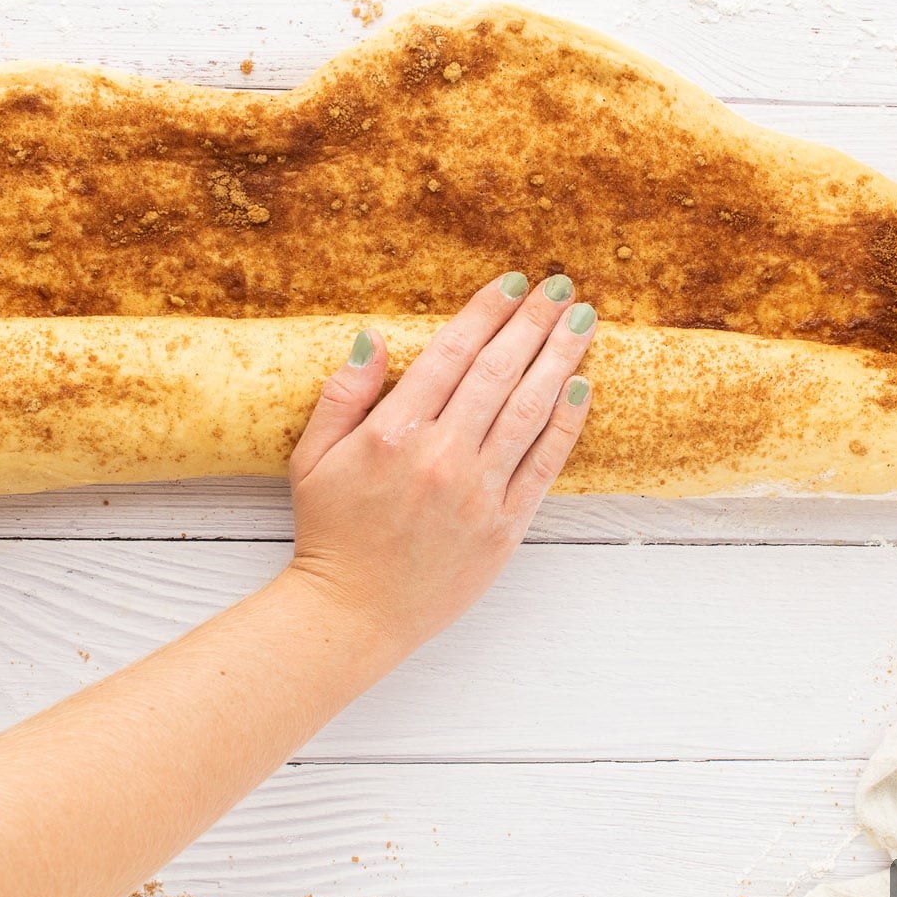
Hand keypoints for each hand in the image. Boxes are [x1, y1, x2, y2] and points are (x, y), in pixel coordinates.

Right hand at [286, 272, 595, 646]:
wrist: (354, 613)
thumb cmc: (332, 533)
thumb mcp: (312, 458)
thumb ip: (342, 394)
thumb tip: (373, 336)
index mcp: (391, 433)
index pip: (451, 354)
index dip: (486, 312)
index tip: (512, 283)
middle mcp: (440, 456)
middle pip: (498, 372)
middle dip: (534, 322)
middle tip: (562, 286)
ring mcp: (477, 492)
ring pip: (529, 409)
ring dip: (561, 358)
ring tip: (583, 319)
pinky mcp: (504, 527)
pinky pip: (543, 465)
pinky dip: (566, 423)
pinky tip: (582, 387)